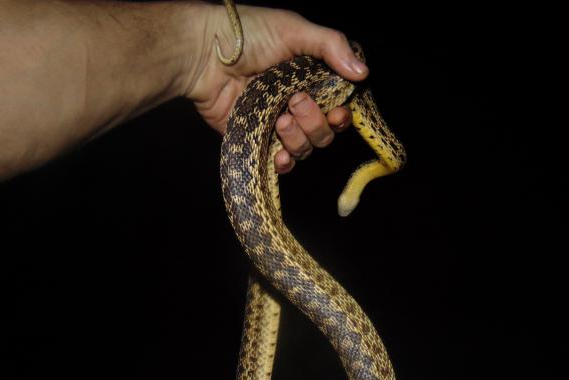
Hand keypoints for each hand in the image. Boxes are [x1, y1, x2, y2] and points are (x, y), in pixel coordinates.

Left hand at [184, 3, 367, 173]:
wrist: (205, 54)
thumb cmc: (247, 35)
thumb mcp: (294, 29)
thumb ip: (332, 46)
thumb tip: (363, 72)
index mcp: (309, 79)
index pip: (338, 106)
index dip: (342, 115)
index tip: (338, 111)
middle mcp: (296, 104)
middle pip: (324, 132)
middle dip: (315, 122)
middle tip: (295, 101)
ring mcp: (276, 124)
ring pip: (304, 147)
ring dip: (297, 137)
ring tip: (279, 118)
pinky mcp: (256, 140)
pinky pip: (280, 161)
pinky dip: (284, 161)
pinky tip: (279, 154)